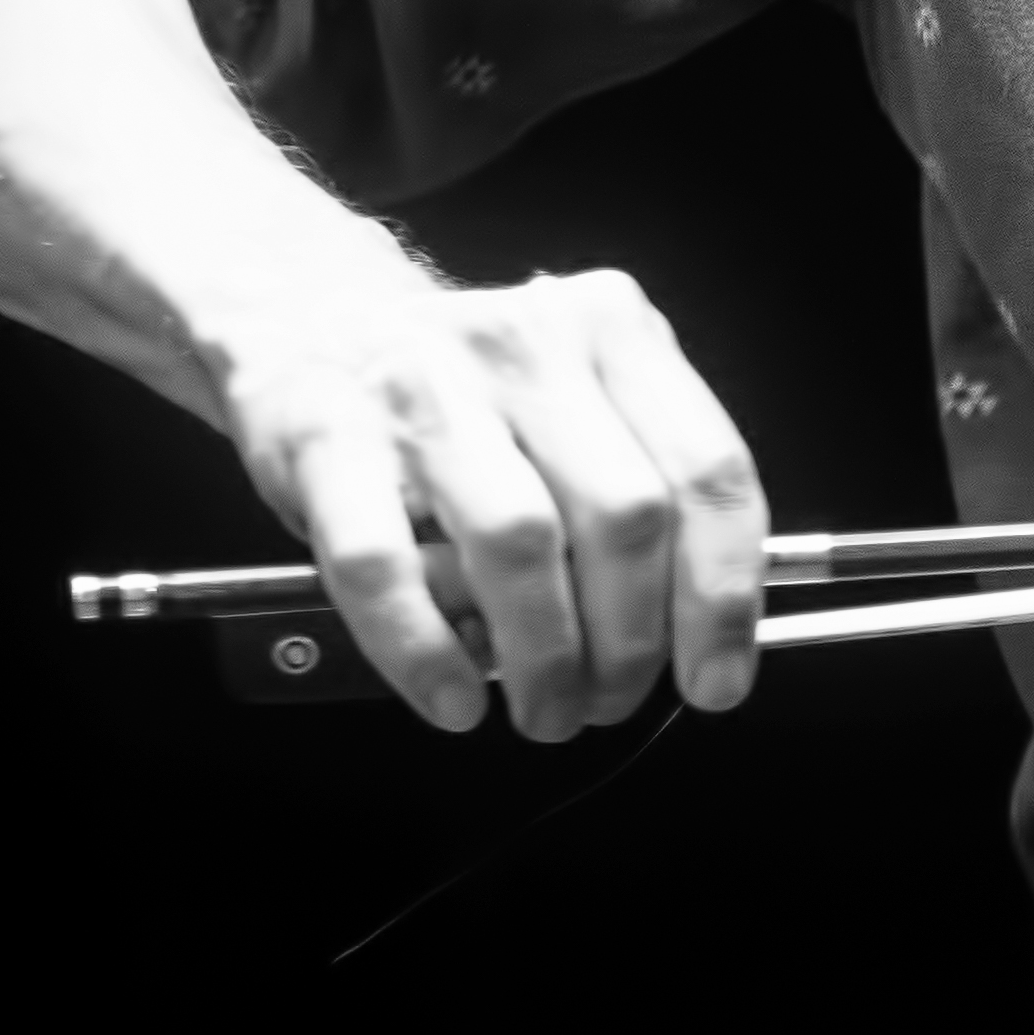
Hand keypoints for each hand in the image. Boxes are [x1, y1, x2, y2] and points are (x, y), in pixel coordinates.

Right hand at [208, 248, 767, 740]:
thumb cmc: (469, 390)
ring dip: (544, 657)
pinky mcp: (326, 438)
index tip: (717, 678)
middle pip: (625, 514)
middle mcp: (528, 346)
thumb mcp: (579, 395)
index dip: (722, 594)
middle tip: (611, 701)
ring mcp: (424, 386)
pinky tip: (455, 698)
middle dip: (631, 640)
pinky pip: (384, 568)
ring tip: (545, 710)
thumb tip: (695, 632)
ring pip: (519, 542)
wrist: (311, 323)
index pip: (707, 469)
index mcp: (612, 329)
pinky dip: (426, 654)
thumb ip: (644, 482)